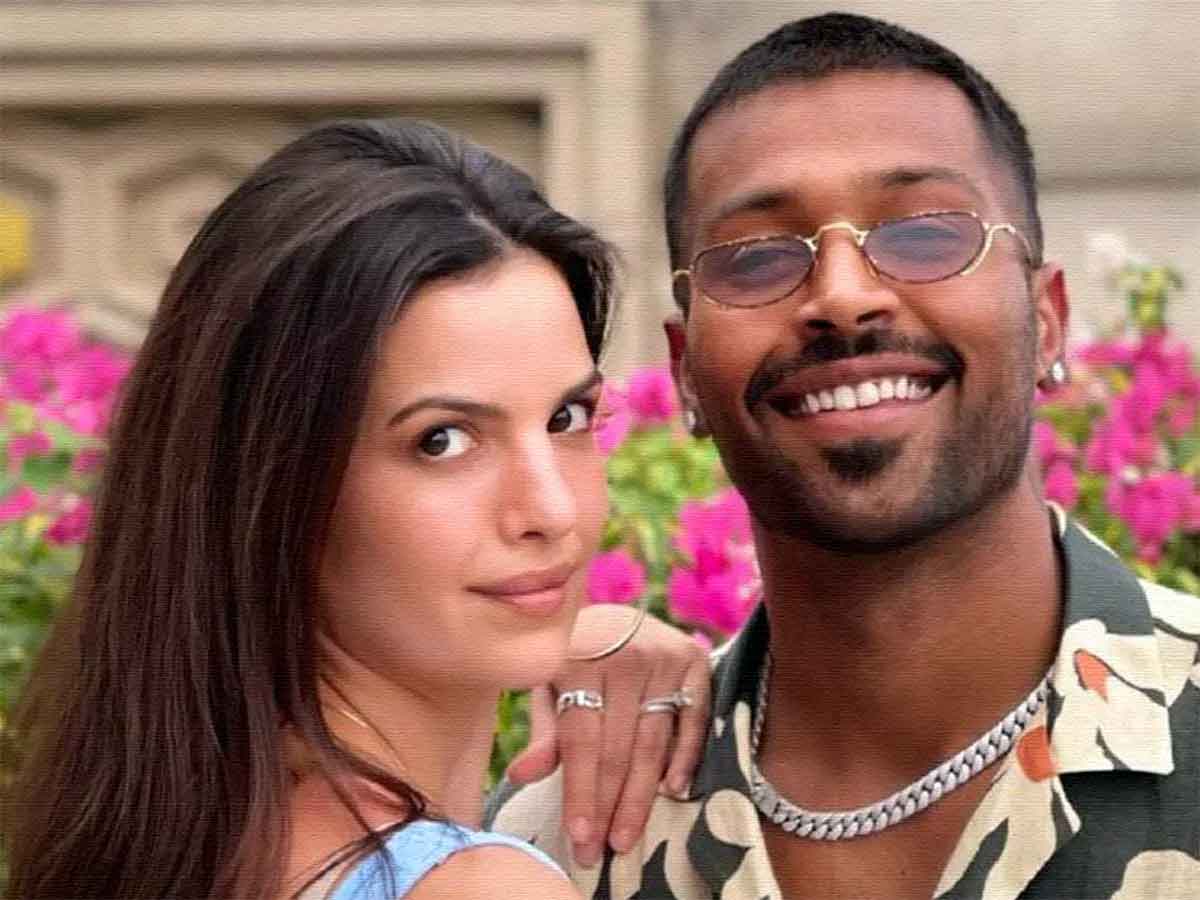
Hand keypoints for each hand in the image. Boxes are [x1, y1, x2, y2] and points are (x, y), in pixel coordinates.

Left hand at [505, 604, 710, 866]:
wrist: (616, 613)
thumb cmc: (576, 659)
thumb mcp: (550, 686)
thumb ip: (544, 732)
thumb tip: (521, 776)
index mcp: (578, 659)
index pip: (581, 739)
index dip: (580, 791)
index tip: (579, 836)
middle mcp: (623, 656)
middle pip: (618, 747)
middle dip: (609, 805)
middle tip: (602, 851)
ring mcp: (663, 656)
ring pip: (653, 741)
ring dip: (642, 795)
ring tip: (628, 835)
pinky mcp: (695, 660)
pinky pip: (693, 719)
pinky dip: (686, 756)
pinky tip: (673, 791)